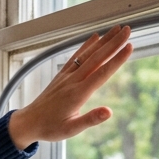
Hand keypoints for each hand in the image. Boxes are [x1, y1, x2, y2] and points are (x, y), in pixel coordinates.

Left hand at [8, 26, 133, 150]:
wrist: (29, 122)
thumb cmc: (50, 128)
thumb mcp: (71, 130)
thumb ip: (90, 120)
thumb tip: (109, 112)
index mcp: (78, 94)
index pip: (102, 73)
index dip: (117, 60)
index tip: (129, 47)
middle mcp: (73, 81)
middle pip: (97, 58)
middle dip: (114, 43)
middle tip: (128, 29)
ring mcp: (66, 76)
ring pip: (88, 54)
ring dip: (103, 40)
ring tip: (116, 29)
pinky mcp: (62, 75)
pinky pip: (76, 56)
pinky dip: (86, 45)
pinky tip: (95, 37)